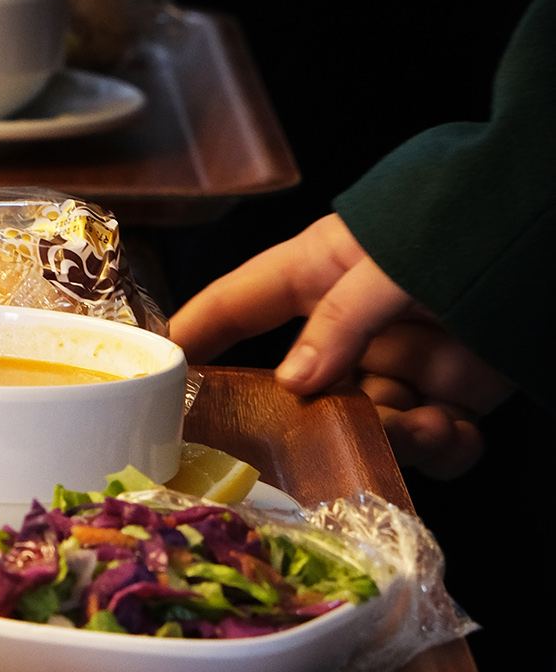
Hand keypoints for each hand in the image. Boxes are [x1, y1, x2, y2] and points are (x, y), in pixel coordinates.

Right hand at [170, 213, 510, 479]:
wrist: (552, 227)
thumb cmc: (460, 222)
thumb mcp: (387, 264)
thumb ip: (340, 321)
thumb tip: (295, 382)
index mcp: (320, 271)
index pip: (237, 304)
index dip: (196, 336)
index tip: (154, 375)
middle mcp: (352, 322)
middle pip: (304, 387)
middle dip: (310, 422)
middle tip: (308, 447)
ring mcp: (402, 357)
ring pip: (370, 423)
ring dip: (394, 437)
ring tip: (425, 422)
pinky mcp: (453, 389)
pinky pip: (432, 439)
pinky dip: (445, 449)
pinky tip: (457, 432)